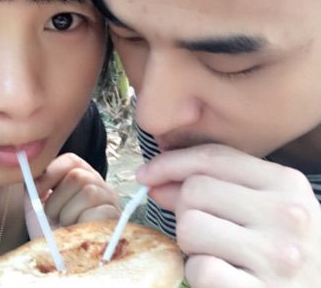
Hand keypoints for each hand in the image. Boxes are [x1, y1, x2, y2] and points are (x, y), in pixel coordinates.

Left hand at [25, 153, 120, 238]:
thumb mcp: (37, 208)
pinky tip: (79, 232)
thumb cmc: (52, 234)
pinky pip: (96, 212)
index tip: (36, 190)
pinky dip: (81, 225)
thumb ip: (32, 188)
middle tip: (53, 216)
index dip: (51, 172)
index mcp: (80, 176)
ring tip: (66, 226)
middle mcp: (98, 183)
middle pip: (77, 175)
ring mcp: (109, 199)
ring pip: (87, 192)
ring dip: (68, 214)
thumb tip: (30, 170)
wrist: (63, 260)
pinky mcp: (115, 216)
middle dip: (57, 199)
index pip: (71, 160)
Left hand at [136, 144, 320, 287]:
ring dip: (190, 244)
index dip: (171, 162)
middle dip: (185, 209)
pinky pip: (200, 270)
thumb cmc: (283, 246)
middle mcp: (287, 214)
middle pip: (195, 190)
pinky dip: (199, 274)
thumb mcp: (262, 206)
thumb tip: (155, 178)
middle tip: (204, 228)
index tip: (146, 174)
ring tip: (216, 253)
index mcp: (286, 182)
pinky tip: (223, 278)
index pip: (213, 157)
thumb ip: (213, 186)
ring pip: (190, 226)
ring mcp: (277, 256)